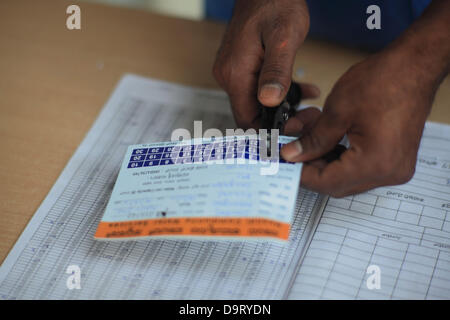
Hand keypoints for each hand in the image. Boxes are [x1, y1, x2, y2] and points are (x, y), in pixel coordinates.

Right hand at [213, 0, 315, 128]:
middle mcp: (229, 76)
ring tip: (310, 104)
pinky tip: (302, 90)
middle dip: (282, 121)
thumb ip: (276, 70)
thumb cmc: (275, 3)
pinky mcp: (242, 67)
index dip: (271, 130)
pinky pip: (259, 89)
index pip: (247, 120)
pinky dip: (280, 94)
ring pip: (257, 103)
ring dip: (284, 108)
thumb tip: (270, 101)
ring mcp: (234, 72)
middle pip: (252, 114)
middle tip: (310, 117)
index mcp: (235, 74)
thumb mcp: (284, 37)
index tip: (297, 126)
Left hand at [281, 49, 437, 196]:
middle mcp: (388, 173)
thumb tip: (292, 155)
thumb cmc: (383, 81)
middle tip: (292, 146)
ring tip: (308, 133)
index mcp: (375, 163)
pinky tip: (325, 135)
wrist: (415, 66)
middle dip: (309, 164)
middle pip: (336, 182)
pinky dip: (338, 153)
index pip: (326, 182)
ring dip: (322, 156)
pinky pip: (358, 166)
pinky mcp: (393, 159)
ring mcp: (393, 167)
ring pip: (345, 174)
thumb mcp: (337, 111)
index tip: (283, 160)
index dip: (299, 173)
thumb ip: (312, 140)